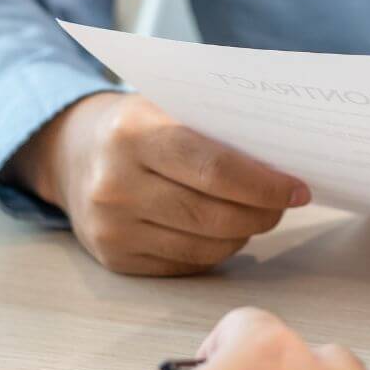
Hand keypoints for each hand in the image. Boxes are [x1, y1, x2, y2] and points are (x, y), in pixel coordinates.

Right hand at [9, 93, 308, 274]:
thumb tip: (284, 158)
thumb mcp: (165, 105)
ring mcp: (112, 228)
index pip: (214, 169)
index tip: (298, 189)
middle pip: (213, 214)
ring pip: (204, 245)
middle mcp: (115, 185)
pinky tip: (223, 231)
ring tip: (258, 215)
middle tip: (285, 204)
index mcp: (133, 134)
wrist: (71, 153)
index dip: (264, 184)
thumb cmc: (137, 124)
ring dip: (243, 233)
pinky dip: (215, 250)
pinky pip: (186, 264)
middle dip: (262, 213)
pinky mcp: (115, 259)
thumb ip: (215, 125)